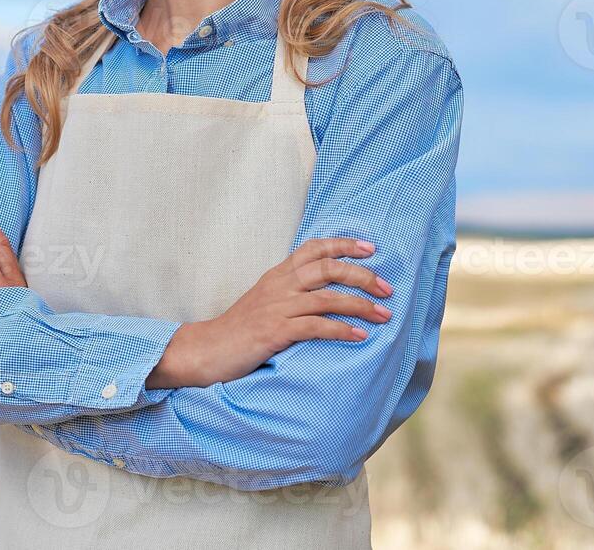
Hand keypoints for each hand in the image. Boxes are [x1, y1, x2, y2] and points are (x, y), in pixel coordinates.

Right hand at [148, 237, 393, 388]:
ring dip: (360, 305)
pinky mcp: (274, 331)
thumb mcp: (264, 300)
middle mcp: (278, 286)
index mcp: (277, 275)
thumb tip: (324, 289)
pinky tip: (359, 336)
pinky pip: (315, 326)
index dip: (343, 245)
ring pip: (327, 297)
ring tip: (383, 315)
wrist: (207, 349)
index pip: (313, 249)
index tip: (370, 249)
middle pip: (326, 268)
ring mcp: (276, 308)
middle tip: (386, 288)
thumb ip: (290, 290)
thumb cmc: (239, 329)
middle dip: (362, 275)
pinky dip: (341, 329)